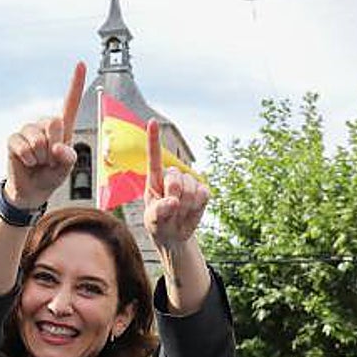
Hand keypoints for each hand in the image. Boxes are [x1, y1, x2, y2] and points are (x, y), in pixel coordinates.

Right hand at [4, 62, 86, 208]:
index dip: (76, 84)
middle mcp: (45, 125)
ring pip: (38, 138)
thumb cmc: (51, 175)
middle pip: (54, 122)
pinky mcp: (14, 139)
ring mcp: (28, 131)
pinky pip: (22, 147)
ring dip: (40, 157)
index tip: (81, 64)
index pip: (70, 104)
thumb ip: (68, 158)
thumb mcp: (66, 169)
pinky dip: (27, 159)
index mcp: (63, 128)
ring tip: (38, 162)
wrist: (32, 190)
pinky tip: (27, 162)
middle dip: (53, 147)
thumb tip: (57, 148)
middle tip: (49, 160)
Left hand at [143, 119, 208, 248]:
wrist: (173, 234)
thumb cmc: (158, 224)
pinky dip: (197, 206)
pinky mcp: (203, 191)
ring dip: (185, 205)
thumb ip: (158, 211)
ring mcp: (189, 182)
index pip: (154, 158)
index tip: (152, 122)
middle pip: (175, 178)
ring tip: (178, 212)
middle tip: (170, 209)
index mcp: (154, 180)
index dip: (154, 139)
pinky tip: (190, 211)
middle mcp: (172, 176)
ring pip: (190, 187)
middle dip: (173, 195)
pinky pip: (203, 195)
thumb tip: (172, 201)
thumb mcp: (152, 220)